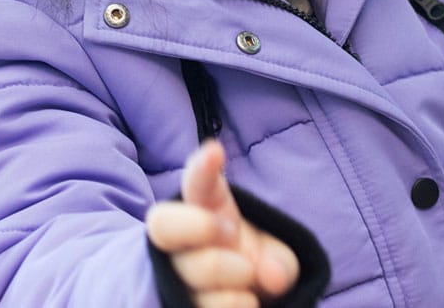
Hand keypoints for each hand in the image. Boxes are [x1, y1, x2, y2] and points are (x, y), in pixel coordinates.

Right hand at [146, 140, 299, 306]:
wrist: (249, 303)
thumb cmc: (259, 268)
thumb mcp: (278, 260)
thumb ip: (280, 263)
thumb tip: (270, 276)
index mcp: (209, 209)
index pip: (198, 182)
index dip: (202, 168)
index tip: (214, 151)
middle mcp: (185, 240)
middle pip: (163, 224)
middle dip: (197, 226)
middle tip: (230, 233)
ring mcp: (177, 275)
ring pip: (188, 270)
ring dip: (227, 273)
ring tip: (249, 278)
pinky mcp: (177, 305)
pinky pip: (197, 306)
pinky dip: (229, 305)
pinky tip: (246, 301)